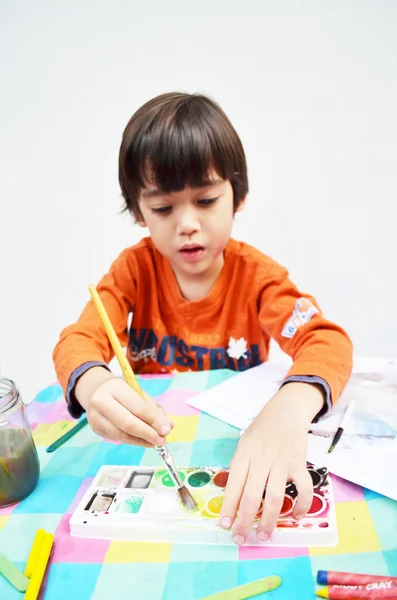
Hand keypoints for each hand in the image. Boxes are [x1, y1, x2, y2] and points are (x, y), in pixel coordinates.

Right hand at [75, 367, 173, 446]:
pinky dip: (132, 441)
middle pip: (128, 423)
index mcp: (115, 388)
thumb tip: (168, 426)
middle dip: (148, 434)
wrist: (97, 391)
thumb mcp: (138, 394)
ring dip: (141, 441)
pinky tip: (142, 440)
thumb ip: (154, 410)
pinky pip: (117, 439)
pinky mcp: (95, 429)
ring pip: (121, 435)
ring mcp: (95, 417)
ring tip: (154, 442)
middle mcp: (101, 401)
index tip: (167, 429)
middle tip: (162, 440)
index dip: (154, 421)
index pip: (138, 407)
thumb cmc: (122, 392)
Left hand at [219, 382, 323, 544]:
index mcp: (244, 454)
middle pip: (251, 494)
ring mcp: (281, 462)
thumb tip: (232, 494)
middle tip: (241, 538)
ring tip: (264, 535)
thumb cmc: (261, 429)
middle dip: (244, 520)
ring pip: (274, 496)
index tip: (224, 524)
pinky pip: (303, 488)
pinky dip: (301, 504)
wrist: (285, 411)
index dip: (228, 507)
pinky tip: (296, 516)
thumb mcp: (244, 442)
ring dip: (269, 519)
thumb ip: (240, 466)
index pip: (233, 484)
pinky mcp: (299, 464)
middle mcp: (262, 459)